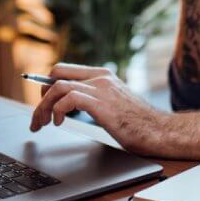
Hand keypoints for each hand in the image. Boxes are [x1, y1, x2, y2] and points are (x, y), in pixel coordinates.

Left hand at [29, 63, 169, 155]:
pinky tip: (59, 122)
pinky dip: (57, 110)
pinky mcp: (101, 103)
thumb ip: (95, 100)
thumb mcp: (114, 105)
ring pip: (58, 86)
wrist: (161, 131)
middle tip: (38, 116)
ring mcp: (101, 88)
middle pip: (57, 73)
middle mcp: (101, 77)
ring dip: (43, 106)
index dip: (47, 85)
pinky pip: (68, 98)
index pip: (65, 69)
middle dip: (41, 95)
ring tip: (42, 123)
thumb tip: (70, 107)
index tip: (41, 102)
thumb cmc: (140, 124)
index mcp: (103, 75)